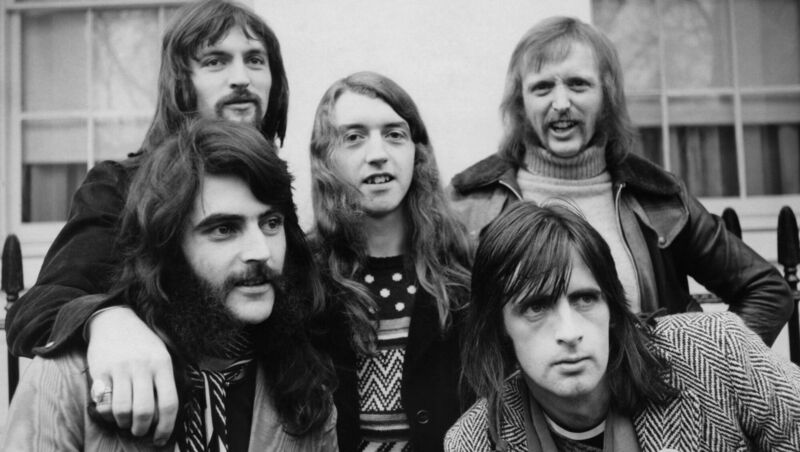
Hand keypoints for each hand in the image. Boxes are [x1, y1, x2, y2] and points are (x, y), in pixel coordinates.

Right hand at [87, 306, 177, 444]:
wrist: (114, 320)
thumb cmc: (142, 344)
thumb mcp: (161, 356)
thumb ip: (164, 382)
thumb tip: (163, 418)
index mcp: (162, 364)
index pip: (169, 403)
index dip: (166, 427)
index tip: (161, 438)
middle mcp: (142, 367)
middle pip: (144, 411)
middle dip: (141, 429)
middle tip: (139, 431)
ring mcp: (120, 369)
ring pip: (122, 410)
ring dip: (123, 423)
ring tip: (125, 421)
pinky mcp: (101, 371)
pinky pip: (103, 402)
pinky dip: (107, 414)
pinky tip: (111, 411)